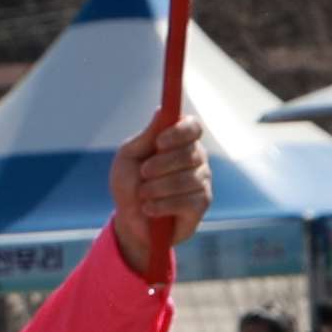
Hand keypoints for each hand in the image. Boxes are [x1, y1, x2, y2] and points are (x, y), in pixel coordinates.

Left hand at [108, 110, 213, 266]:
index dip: (179, 132)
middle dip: (161, 165)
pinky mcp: (202, 204)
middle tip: (143, 174)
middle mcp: (196, 158)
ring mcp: (202, 180)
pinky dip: (162, 205)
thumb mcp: (129, 157)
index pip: (193, 127)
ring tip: (142, 195)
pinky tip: (150, 209)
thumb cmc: (129, 184)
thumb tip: (161, 110)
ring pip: (186, 179)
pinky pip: (186, 201)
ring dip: (157, 188)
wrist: (129, 220)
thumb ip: (146, 136)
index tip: (159, 142)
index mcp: (179, 141)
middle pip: (190, 153)